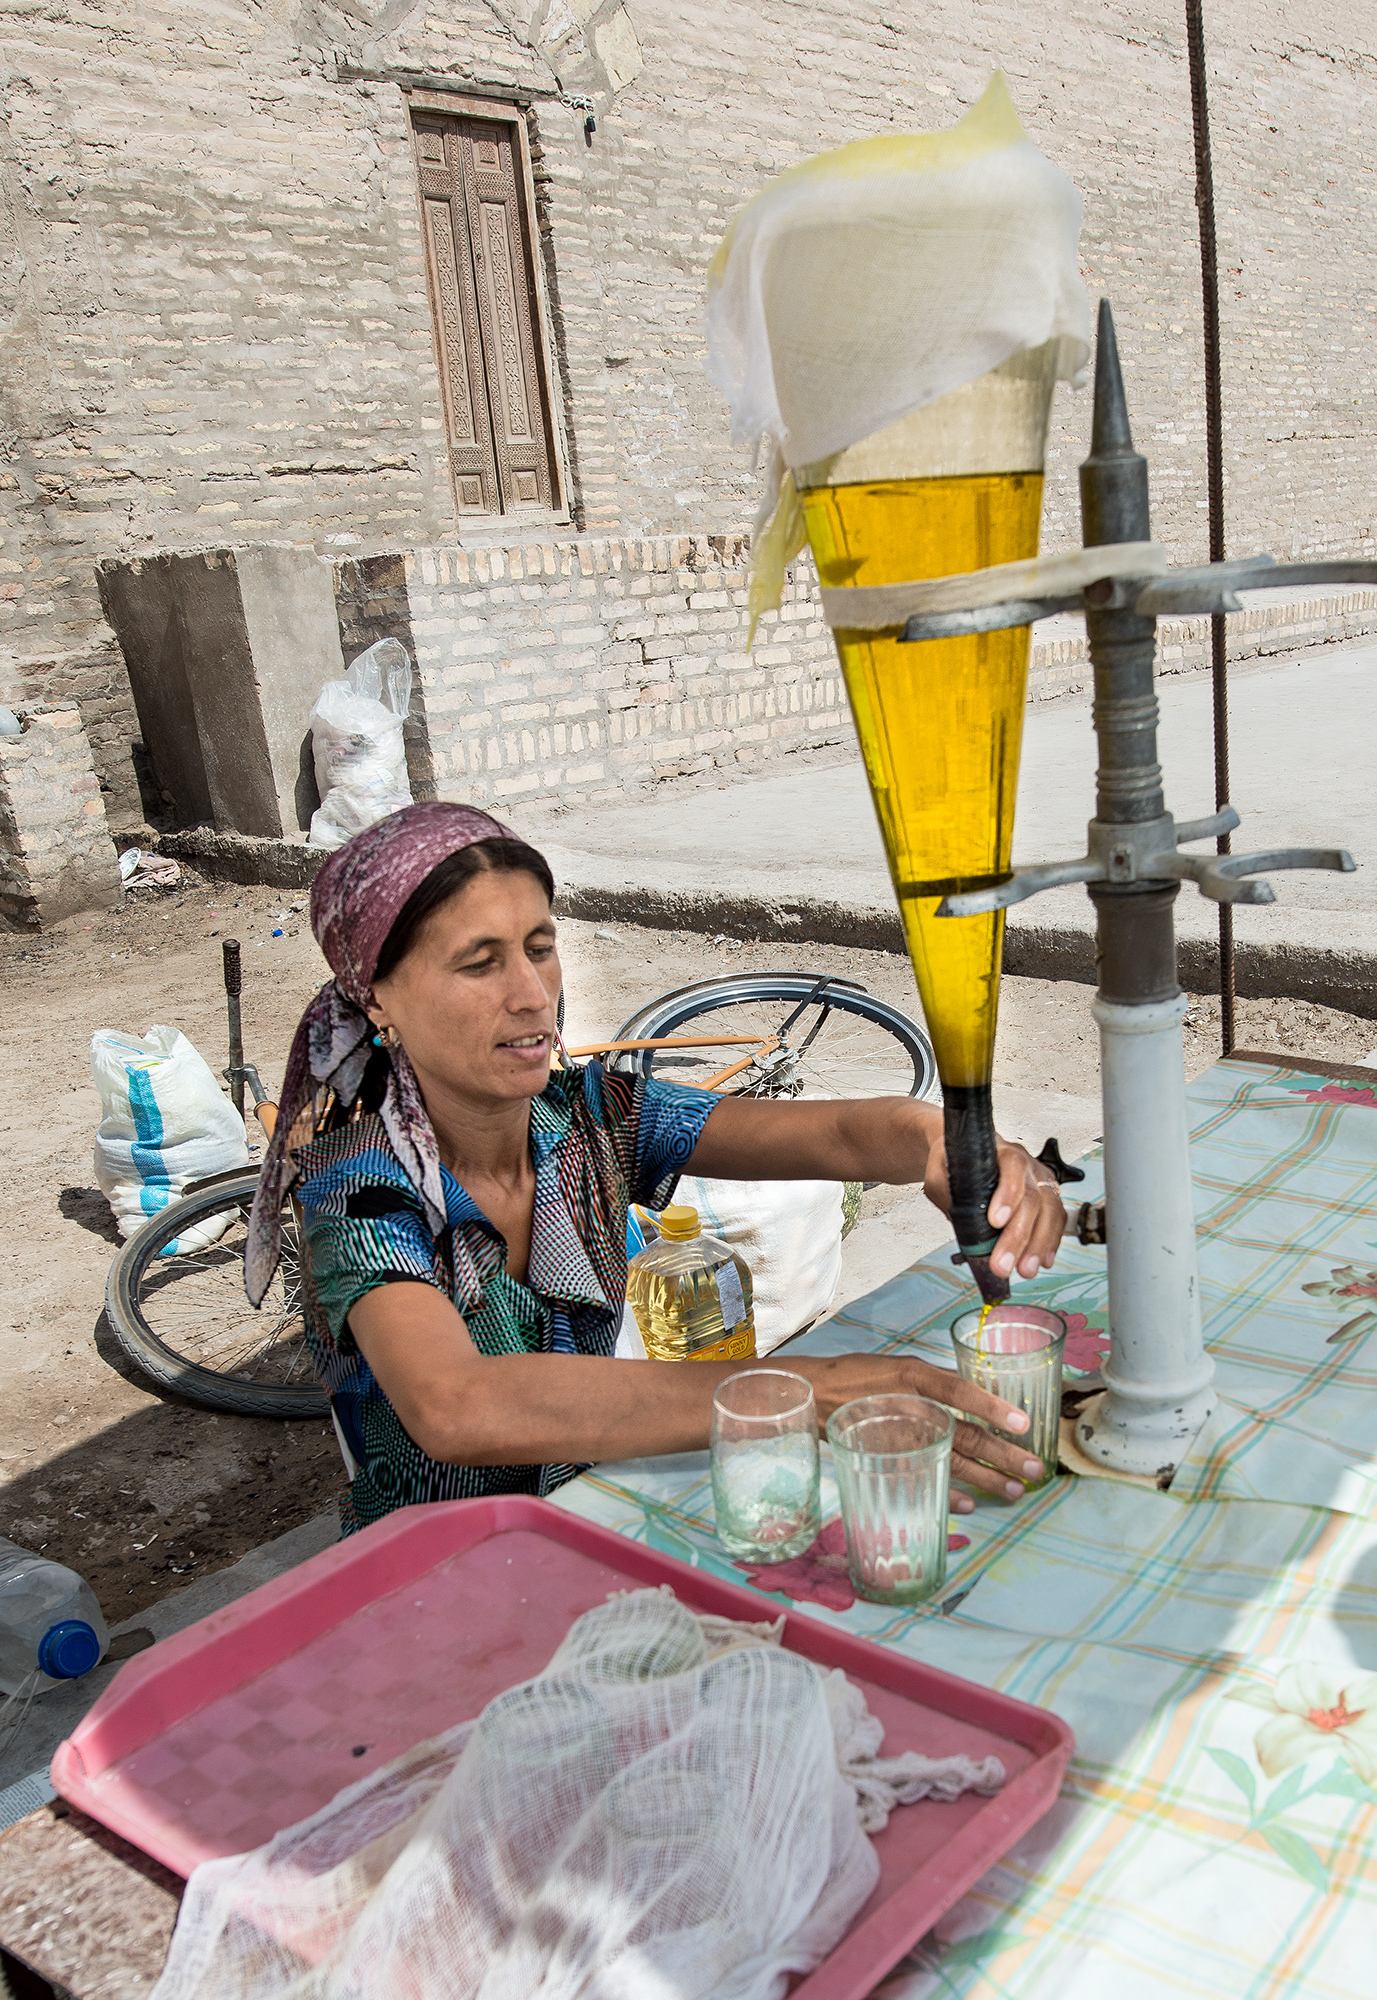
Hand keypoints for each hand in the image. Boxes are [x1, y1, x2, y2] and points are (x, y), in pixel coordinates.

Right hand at [802, 1352, 1048, 1510]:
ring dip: (987, 1480)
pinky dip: (948, 1495)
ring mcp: (900, 1437)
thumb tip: (976, 1400)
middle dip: (1004, 1455)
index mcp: (915, 1376)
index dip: (994, 1408)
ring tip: (1013, 1490)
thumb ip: (937, 1382)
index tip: (1024, 1424)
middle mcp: (911, 1407)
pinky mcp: (889, 1460)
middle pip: (966, 1435)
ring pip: (953, 1462)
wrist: (816, 1395)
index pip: (961, 1392)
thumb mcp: (901, 1366)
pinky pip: (925, 1481)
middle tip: (1034, 1469)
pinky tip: (970, 1506)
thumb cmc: (862, 1377)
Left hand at [922, 1133, 1066, 1279]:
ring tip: (1025, 1269)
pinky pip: (1057, 1219)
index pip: (1013, 1167)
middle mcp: (1027, 1164)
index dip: (1008, 1195)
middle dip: (1018, 1236)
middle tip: (1003, 1264)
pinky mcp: (1048, 1196)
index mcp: (1001, 1152)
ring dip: (1038, 1245)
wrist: (969, 1154)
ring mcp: (1040, 1180)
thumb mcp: (941, 1174)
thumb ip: (947, 1194)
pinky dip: (1051, 1242)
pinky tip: (1042, 1260)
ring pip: (1050, 1211)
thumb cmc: (957, 1164)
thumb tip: (961, 1224)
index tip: (995, 1222)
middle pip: (1032, 1197)